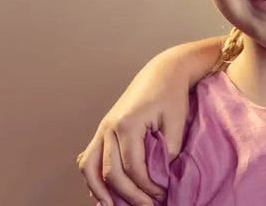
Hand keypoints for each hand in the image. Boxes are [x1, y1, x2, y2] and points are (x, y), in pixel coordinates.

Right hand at [77, 60, 189, 204]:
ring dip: (98, 190)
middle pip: (110, 172)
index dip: (147, 187)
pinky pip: (89, 157)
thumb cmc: (171, 94)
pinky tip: (103, 191)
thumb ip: (168, 152)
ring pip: (90, 166)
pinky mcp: (103, 129)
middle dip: (128, 195)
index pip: (132, 168)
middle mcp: (109, 126)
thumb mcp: (176, 123)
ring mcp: (103, 127)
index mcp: (127, 123)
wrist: (163, 71)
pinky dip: (93, 176)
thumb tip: (159, 179)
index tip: (162, 196)